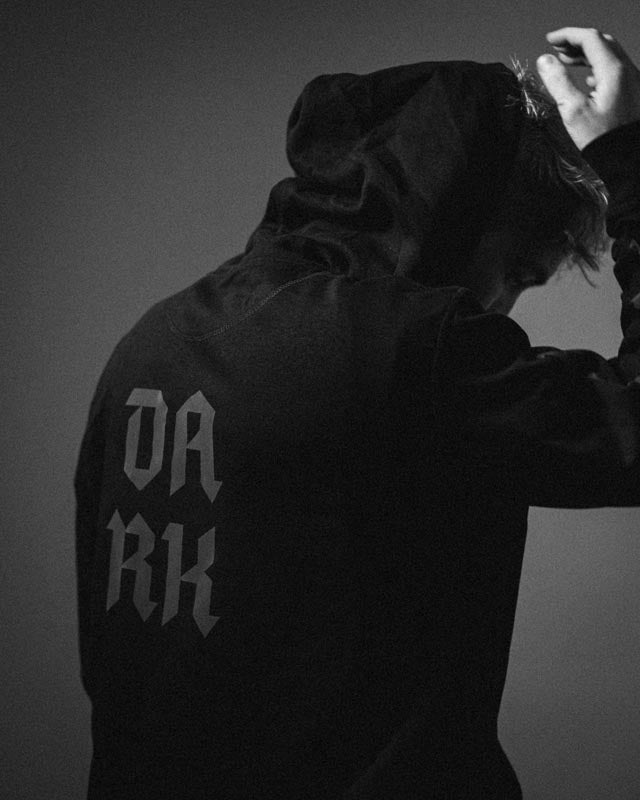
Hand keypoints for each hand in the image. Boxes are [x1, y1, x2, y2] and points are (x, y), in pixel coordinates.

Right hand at [536, 27, 639, 149]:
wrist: (625, 159)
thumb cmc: (602, 140)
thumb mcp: (573, 111)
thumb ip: (558, 82)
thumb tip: (545, 61)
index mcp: (613, 71)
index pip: (590, 38)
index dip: (568, 35)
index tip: (551, 40)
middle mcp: (627, 71)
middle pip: (601, 42)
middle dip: (578, 41)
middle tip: (558, 48)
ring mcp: (632, 81)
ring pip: (609, 55)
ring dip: (587, 53)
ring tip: (568, 60)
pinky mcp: (632, 92)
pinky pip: (615, 69)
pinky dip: (598, 66)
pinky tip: (587, 79)